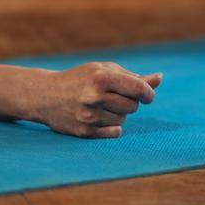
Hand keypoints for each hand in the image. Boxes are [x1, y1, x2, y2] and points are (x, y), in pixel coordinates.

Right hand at [32, 61, 161, 138]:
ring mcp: (89, 116)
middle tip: (114, 97)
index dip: (148, 93)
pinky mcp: (84, 132)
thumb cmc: (80, 79)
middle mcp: (94, 97)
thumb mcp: (103, 70)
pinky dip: (112, 126)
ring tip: (101, 106)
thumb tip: (160, 78)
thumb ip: (132, 77)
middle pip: (133, 106)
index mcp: (101, 78)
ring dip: (118, 114)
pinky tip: (98, 118)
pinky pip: (114, 133)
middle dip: (129, 102)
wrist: (44, 95)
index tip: (148, 95)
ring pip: (124, 120)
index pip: (138, 88)